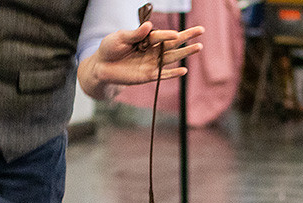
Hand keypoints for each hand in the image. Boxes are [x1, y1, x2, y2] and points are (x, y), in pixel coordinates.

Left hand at [77, 22, 203, 100]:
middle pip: (173, 43)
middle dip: (187, 37)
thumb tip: (149, 27)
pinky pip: (163, 74)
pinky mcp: (148, 76)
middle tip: (201, 30)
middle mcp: (152, 49)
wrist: (101, 67)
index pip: (160, 35)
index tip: (176, 35)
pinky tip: (184, 70)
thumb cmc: (110, 48)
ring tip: (199, 47)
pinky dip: (173, 74)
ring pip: (172, 57)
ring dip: (185, 53)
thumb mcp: (120, 38)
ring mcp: (152, 63)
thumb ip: (135, 34)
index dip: (168, 34)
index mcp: (146, 38)